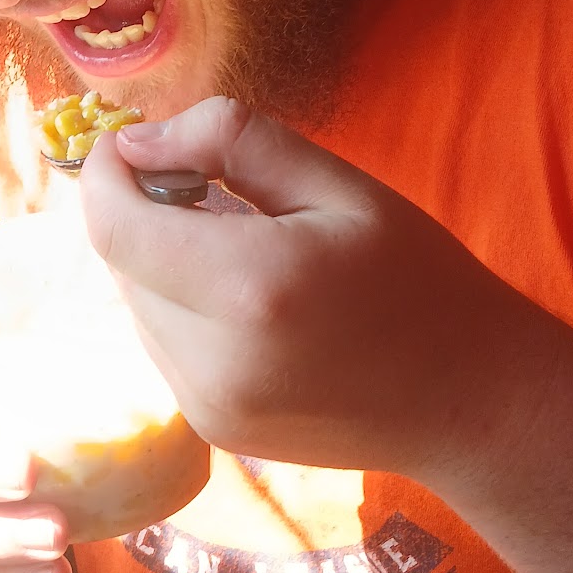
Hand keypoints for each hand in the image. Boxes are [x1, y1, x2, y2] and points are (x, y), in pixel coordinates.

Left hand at [80, 97, 519, 483]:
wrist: (468, 400)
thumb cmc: (414, 277)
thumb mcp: (338, 184)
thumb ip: (231, 144)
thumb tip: (137, 143)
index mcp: (250, 288)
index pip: (114, 228)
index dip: (104, 175)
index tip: (127, 142)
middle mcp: (215, 360)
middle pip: (124, 264)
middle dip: (146, 214)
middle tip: (214, 191)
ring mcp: (209, 407)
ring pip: (138, 304)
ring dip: (166, 264)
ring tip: (247, 252)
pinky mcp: (212, 430)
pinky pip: (164, 345)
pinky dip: (187, 309)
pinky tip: (254, 305)